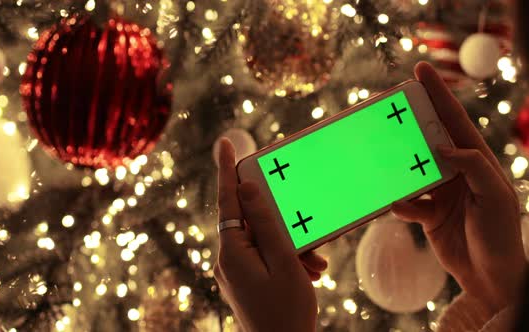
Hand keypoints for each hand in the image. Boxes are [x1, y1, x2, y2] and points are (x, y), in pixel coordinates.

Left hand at [214, 138, 323, 331]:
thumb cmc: (287, 313)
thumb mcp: (284, 262)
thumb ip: (266, 223)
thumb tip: (246, 188)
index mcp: (232, 252)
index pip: (228, 200)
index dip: (227, 169)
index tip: (225, 142)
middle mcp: (227, 260)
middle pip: (253, 224)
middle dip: (284, 227)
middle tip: (309, 249)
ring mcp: (234, 272)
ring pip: (263, 242)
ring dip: (291, 248)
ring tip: (314, 267)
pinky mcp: (244, 281)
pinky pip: (264, 258)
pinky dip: (286, 260)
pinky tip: (308, 272)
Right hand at [391, 62, 526, 312]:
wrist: (490, 277)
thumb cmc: (501, 236)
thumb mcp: (495, 197)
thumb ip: (472, 167)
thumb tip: (442, 146)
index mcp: (477, 161)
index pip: (455, 120)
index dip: (438, 94)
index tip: (420, 71)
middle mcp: (457, 172)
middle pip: (428, 138)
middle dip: (409, 122)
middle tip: (388, 108)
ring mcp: (440, 192)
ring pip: (411, 169)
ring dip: (397, 166)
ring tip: (380, 158)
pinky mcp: (427, 213)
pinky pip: (405, 202)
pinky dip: (398, 203)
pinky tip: (394, 204)